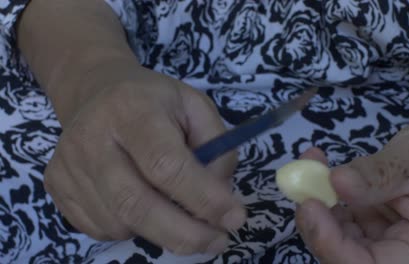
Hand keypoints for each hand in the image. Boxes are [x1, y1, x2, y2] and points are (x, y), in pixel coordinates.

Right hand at [43, 64, 245, 254]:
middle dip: (184, 234)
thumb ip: (218, 147)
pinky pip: (100, 228)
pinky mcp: (56, 185)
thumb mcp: (197, 107)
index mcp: (132, 109)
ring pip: (119, 223)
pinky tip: (142, 203)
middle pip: (136, 204)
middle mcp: (91, 138)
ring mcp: (68, 164)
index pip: (165, 164)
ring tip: (175, 208)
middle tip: (217, 241)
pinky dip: (131, 228)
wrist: (96, 91)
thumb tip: (220, 198)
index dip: (202, 198)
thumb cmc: (154, 101)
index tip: (234, 218)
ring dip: (159, 230)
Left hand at [296, 120, 408, 263]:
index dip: (333, 245)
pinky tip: (317, 165)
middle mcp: (400, 253)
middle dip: (318, 224)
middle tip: (303, 185)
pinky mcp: (367, 222)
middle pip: (347, 256)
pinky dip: (322, 193)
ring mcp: (380, 238)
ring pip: (337, 236)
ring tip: (311, 166)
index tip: (311, 207)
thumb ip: (377, 177)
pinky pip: (337, 216)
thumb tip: (335, 182)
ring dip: (316, 205)